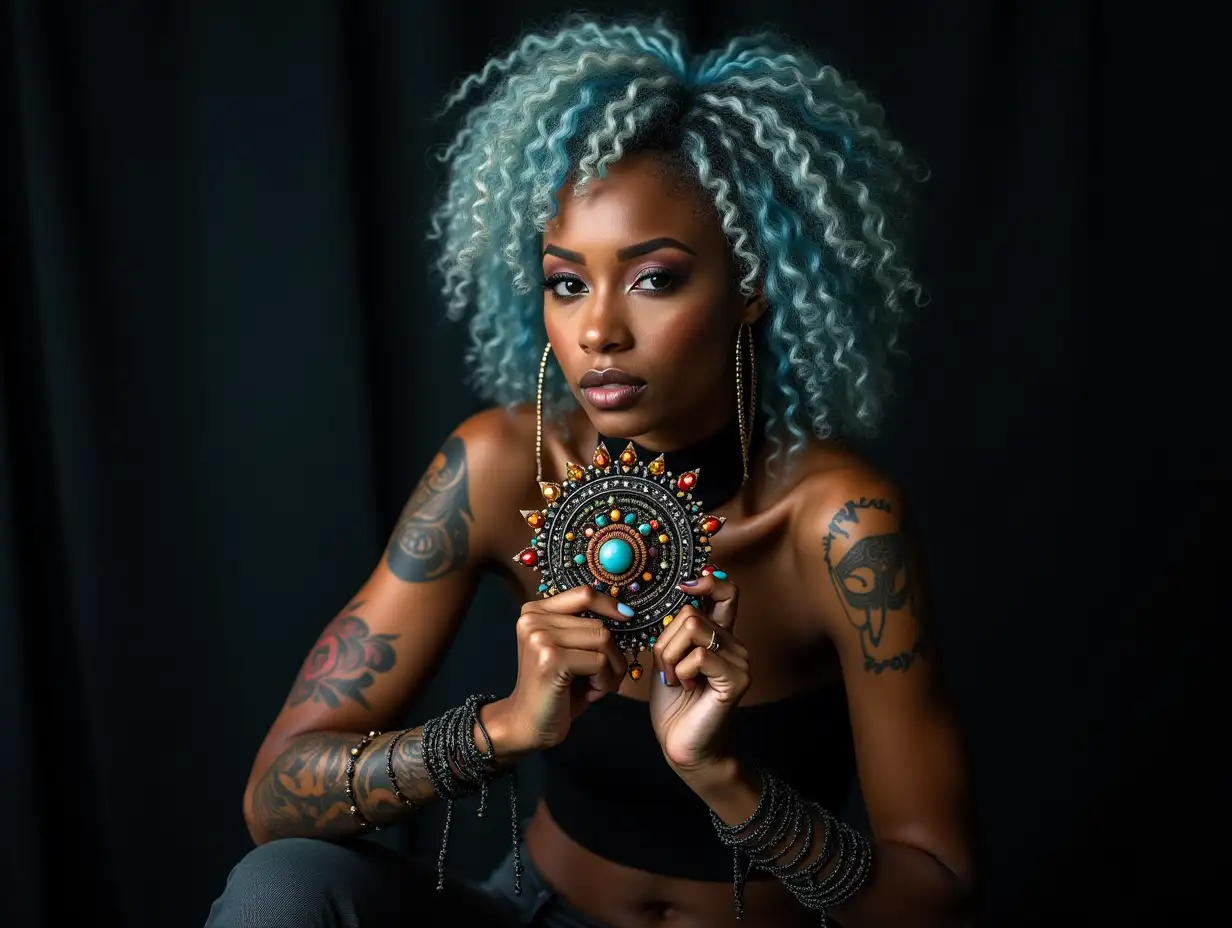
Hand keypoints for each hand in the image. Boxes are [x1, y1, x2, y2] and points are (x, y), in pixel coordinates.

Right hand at [488, 586, 630, 755]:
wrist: (527, 725)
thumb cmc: (555, 690)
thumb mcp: (568, 651)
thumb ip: (584, 629)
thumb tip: (625, 613)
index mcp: (535, 612)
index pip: (583, 594)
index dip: (609, 604)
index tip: (627, 616)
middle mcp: (533, 619)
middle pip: (598, 624)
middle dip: (612, 654)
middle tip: (605, 678)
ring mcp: (540, 637)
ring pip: (603, 640)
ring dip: (611, 669)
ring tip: (599, 686)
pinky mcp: (551, 658)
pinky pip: (600, 661)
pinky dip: (605, 681)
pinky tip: (593, 693)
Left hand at [649, 573, 750, 774]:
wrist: (681, 743)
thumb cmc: (673, 702)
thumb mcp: (668, 656)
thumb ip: (674, 629)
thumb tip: (671, 596)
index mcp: (719, 635)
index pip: (726, 591)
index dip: (706, 582)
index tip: (683, 588)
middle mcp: (734, 644)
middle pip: (691, 612)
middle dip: (665, 640)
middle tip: (666, 668)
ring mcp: (740, 661)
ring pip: (692, 628)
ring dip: (669, 655)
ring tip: (675, 678)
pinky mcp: (737, 680)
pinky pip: (698, 656)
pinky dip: (681, 671)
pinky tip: (685, 687)